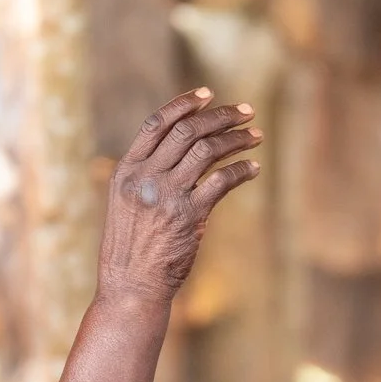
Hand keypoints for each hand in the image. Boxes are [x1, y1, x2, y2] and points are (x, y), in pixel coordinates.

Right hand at [96, 89, 261, 304]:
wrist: (130, 287)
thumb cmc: (131, 248)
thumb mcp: (125, 203)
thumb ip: (147, 174)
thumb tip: (180, 149)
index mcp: (126, 170)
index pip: (156, 123)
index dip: (184, 104)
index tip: (208, 94)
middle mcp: (145, 177)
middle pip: (187, 131)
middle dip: (221, 116)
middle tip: (247, 112)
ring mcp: (166, 195)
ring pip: (207, 150)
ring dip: (236, 139)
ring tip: (256, 137)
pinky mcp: (189, 216)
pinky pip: (222, 181)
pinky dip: (241, 170)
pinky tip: (253, 168)